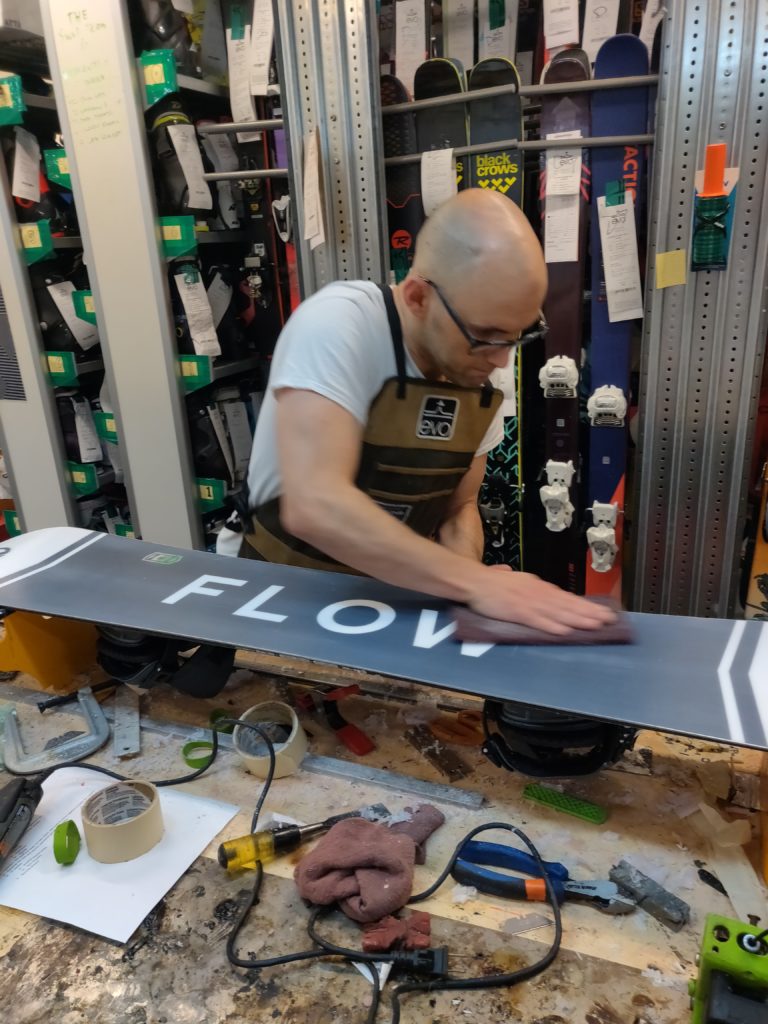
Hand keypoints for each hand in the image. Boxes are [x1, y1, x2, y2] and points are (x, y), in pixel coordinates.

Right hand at [468, 565, 616, 635]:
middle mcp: (538, 593)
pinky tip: (565, 631)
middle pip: (568, 605)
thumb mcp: (516, 581)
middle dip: (590, 613)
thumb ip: (529, 588)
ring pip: (559, 612)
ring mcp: (529, 602)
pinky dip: (553, 626)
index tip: (601, 612)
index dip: (585, 606)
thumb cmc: (491, 583)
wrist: (474, 581)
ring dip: (578, 619)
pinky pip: (539, 621)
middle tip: (609, 620)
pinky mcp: (518, 612)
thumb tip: (542, 592)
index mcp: (538, 587)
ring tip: (595, 626)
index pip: (567, 598)